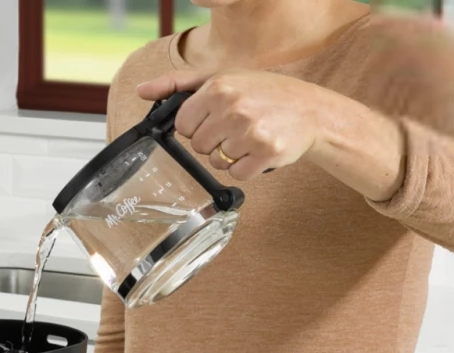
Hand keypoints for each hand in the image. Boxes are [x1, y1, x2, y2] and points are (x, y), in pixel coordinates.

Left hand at [136, 69, 333, 182]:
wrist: (312, 110)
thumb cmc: (263, 92)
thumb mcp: (221, 77)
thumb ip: (177, 84)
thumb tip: (141, 91)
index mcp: (218, 88)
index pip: (183, 124)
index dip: (197, 125)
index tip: (215, 118)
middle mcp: (234, 108)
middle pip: (199, 146)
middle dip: (214, 141)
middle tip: (236, 127)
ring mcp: (251, 132)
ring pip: (217, 162)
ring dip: (230, 155)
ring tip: (249, 137)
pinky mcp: (266, 153)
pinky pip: (237, 173)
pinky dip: (245, 167)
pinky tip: (258, 150)